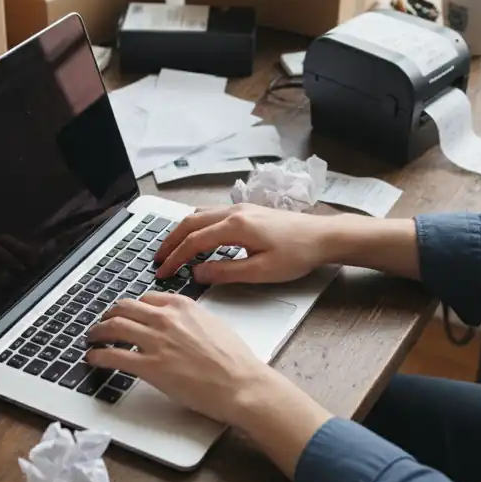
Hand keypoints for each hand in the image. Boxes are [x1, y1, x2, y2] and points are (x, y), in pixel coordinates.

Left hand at [87, 292, 333, 477]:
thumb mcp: (214, 325)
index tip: (126, 314)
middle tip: (102, 324)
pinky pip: (113, 356)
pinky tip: (93, 358)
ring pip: (113, 327)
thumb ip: (191, 320)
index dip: (131, 308)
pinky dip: (98, 355)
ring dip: (98, 332)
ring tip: (93, 339)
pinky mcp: (150, 367)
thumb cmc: (234, 361)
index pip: (145, 299)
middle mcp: (166, 319)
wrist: (241, 384)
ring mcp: (156, 342)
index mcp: (182, 306)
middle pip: (124, 308)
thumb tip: (179, 324)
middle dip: (108, 315)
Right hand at [154, 204, 330, 283]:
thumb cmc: (297, 254)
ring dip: (182, 231)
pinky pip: (212, 213)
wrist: (323, 236)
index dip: (175, 258)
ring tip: (171, 248)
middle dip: (170, 241)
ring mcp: (241, 208)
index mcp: (235, 226)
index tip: (163, 272)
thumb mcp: (261, 271)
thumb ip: (226, 272)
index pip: (194, 242)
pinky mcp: (248, 210)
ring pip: (199, 214)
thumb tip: (198, 273)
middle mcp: (234, 212)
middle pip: (190, 222)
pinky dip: (196, 225)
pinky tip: (197, 237)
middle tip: (157, 258)